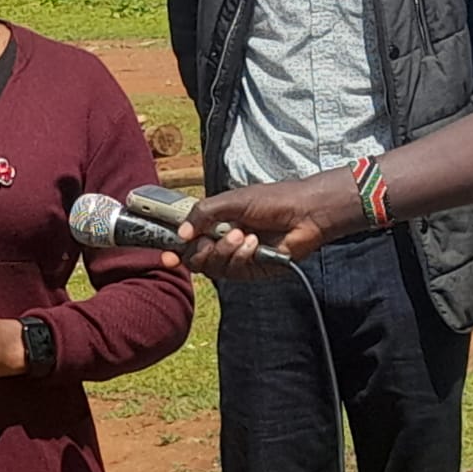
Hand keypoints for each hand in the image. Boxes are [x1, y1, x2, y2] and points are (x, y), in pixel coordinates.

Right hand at [157, 171, 362, 278]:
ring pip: (212, 267)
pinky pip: (234, 271)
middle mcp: (221, 242)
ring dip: (224, 250)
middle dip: (201, 249)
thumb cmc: (272, 200)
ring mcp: (236, 258)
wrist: (305, 213)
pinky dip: (242, 256)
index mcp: (213, 223)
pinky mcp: (252, 270)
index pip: (186, 240)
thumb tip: (182, 233)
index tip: (167, 256)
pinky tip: (255, 243)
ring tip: (243, 234)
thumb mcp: (231, 200)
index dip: (173, 250)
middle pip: (194, 259)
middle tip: (211, 237)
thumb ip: (202, 213)